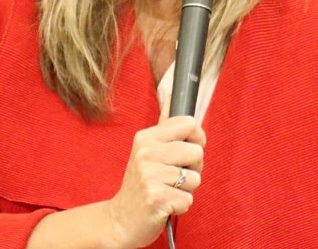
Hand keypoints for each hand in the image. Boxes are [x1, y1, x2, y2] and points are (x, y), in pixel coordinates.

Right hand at [105, 115, 205, 247]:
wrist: (120, 220)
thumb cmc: (140, 185)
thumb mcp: (146, 151)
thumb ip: (164, 127)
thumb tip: (173, 97)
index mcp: (146, 138)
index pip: (189, 123)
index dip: (196, 138)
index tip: (186, 151)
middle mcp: (146, 153)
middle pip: (198, 152)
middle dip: (192, 168)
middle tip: (172, 177)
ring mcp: (150, 176)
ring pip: (195, 178)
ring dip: (186, 189)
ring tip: (167, 190)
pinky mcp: (157, 198)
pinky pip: (189, 199)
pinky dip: (180, 206)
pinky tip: (165, 204)